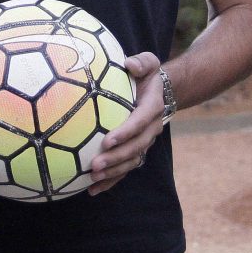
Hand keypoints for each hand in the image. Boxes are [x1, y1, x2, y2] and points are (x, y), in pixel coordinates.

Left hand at [88, 52, 164, 195]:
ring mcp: (144, 142)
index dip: (125, 132)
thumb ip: (142, 62)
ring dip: (113, 172)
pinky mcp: (135, 150)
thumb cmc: (147, 73)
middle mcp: (150, 129)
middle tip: (95, 165)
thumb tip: (130, 63)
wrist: (159, 90)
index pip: (139, 122)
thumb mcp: (149, 62)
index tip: (107, 140)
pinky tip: (92, 190)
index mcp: (152, 108)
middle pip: (135, 148)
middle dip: (115, 158)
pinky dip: (111, 181)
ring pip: (131, 162)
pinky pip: (125, 168)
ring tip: (92, 178)